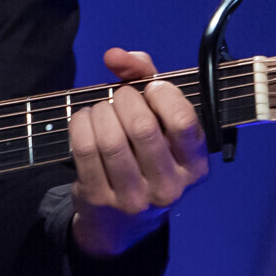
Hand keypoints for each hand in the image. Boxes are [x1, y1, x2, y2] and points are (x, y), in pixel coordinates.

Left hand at [67, 49, 210, 257]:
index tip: (151, 88)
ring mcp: (134, 198)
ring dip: (100, 111)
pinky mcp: (100, 199)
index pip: (183, 121)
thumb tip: (115, 55)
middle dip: (125, 99)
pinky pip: (85, 149)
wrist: (121, 220)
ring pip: (110, 139)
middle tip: (121, 97)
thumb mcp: (159, 119)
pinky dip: (81, 124)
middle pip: (142, 127)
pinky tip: (85, 121)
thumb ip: (145, 76)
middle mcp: (170, 187)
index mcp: (195, 166)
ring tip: (102, 110)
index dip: (162, 94)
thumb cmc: (146, 154)